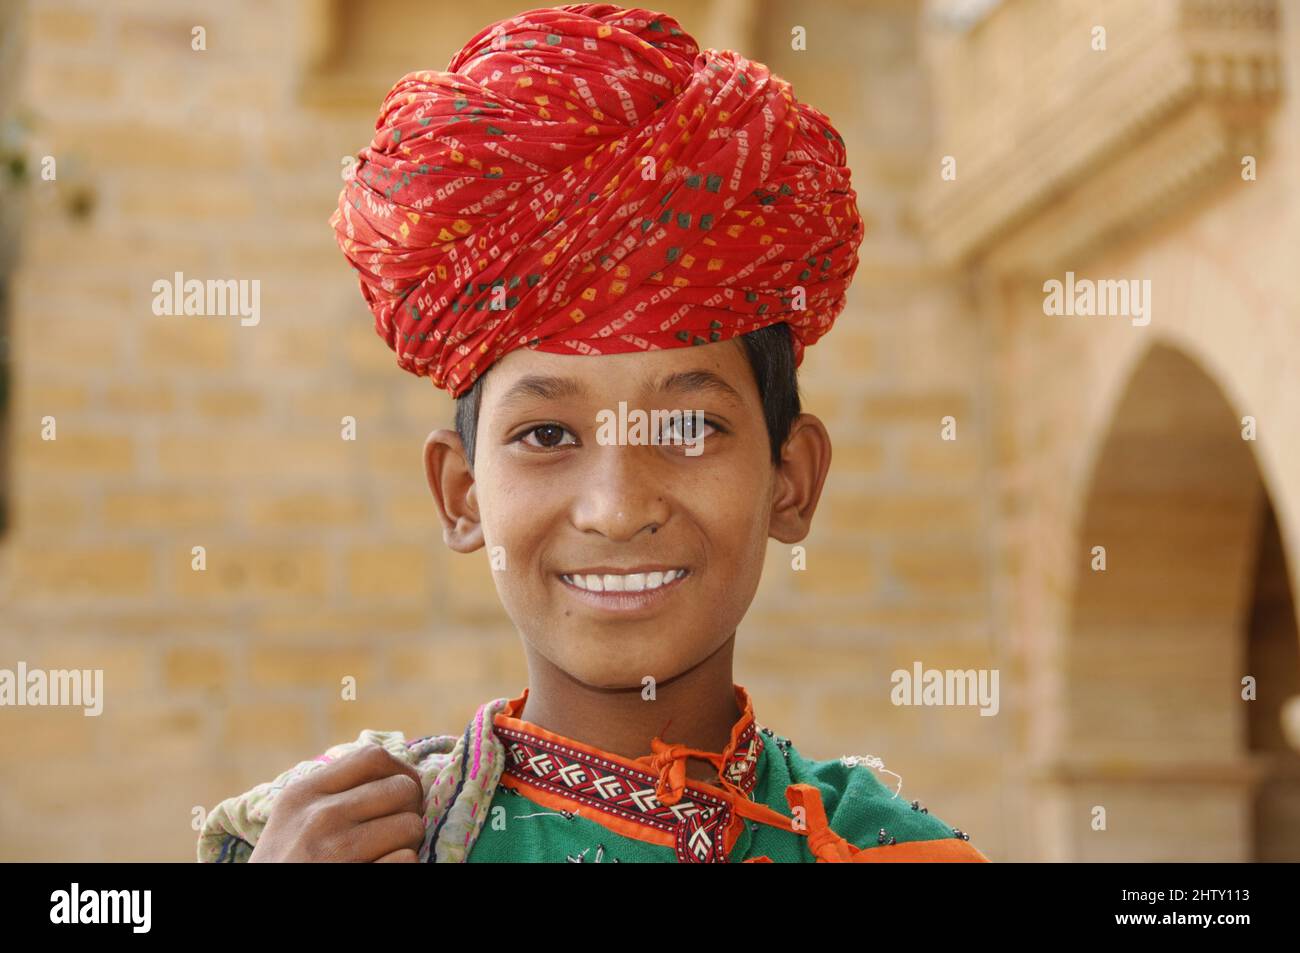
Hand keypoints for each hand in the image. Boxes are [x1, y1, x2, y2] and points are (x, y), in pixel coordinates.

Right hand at [248, 744, 425, 861]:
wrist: (258, 903)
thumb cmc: (284, 863)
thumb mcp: (291, 817)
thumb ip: (331, 790)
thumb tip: (394, 772)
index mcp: (303, 794)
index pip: (374, 757)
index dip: (400, 771)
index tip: (401, 792)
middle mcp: (319, 818)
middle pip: (403, 789)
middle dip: (408, 810)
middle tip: (394, 829)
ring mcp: (337, 852)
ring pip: (412, 826)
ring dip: (408, 841)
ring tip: (384, 851)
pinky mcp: (357, 878)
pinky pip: (406, 860)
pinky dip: (402, 864)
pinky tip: (379, 868)